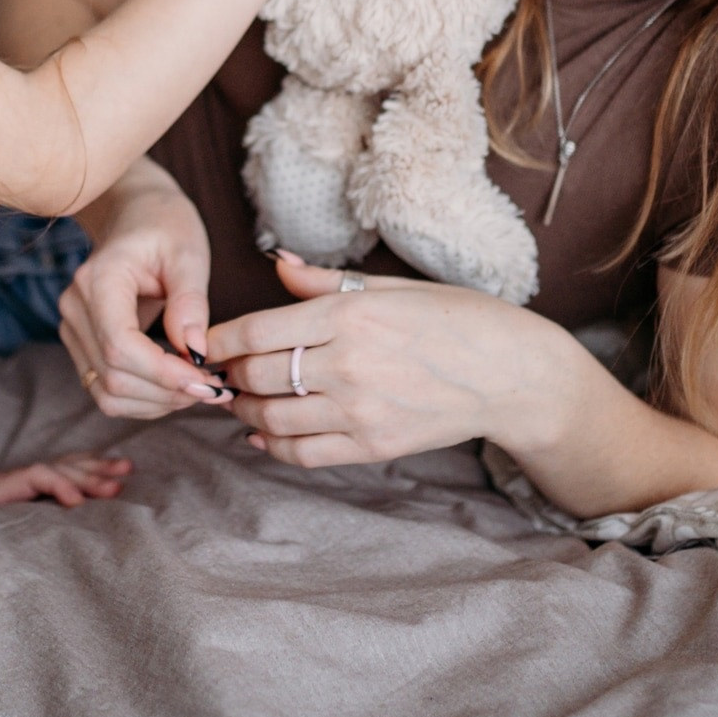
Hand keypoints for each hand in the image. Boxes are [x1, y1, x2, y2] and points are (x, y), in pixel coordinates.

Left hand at [0, 452, 132, 515]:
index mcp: (2, 485)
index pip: (36, 478)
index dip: (57, 485)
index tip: (77, 502)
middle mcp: (21, 477)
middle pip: (61, 470)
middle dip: (89, 477)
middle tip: (118, 487)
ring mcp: (29, 478)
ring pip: (69, 467)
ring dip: (97, 469)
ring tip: (128, 471)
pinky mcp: (33, 482)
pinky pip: (68, 470)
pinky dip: (91, 468)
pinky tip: (114, 470)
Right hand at [57, 160, 233, 417]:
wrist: (135, 214)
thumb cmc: (165, 226)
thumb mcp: (188, 253)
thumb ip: (190, 301)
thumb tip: (195, 352)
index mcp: (98, 279)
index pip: (120, 345)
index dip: (163, 374)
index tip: (208, 380)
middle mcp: (75, 308)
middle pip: (113, 377)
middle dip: (167, 393)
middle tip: (215, 389)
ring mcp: (73, 329)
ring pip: (107, 393)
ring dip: (156, 403)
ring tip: (199, 388)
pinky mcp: (82, 345)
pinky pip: (106, 390)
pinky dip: (144, 400)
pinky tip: (177, 386)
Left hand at [202, 253, 590, 467]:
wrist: (511, 374)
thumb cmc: (455, 318)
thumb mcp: (391, 286)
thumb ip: (324, 282)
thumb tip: (275, 263)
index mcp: (350, 314)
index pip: (256, 330)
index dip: (220, 339)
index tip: (206, 341)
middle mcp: (349, 363)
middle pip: (257, 375)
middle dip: (229, 374)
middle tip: (221, 370)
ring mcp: (361, 410)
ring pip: (273, 418)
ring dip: (245, 410)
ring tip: (240, 398)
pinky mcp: (374, 445)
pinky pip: (304, 453)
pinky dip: (273, 445)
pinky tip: (263, 433)